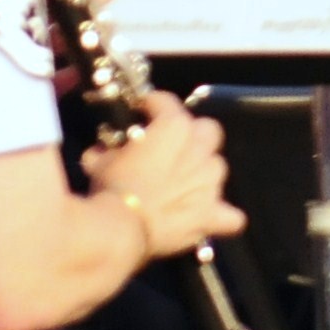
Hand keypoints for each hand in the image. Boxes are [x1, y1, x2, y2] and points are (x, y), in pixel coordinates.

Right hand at [83, 103, 241, 257]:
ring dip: (201, 173)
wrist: (121, 227)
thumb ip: (107, 151)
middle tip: (168, 149)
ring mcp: (210, 180)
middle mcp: (200, 148)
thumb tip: (101, 153)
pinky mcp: (213, 212)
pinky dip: (221, 217)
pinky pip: (230, 216)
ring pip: (216, 168)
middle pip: (206, 130)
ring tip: (179, 185)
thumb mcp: (99, 162)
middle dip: (191, 136)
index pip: (166, 102)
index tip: (143, 111)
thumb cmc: (111, 189)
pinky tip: (207, 218)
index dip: (152, 106)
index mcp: (174, 126)